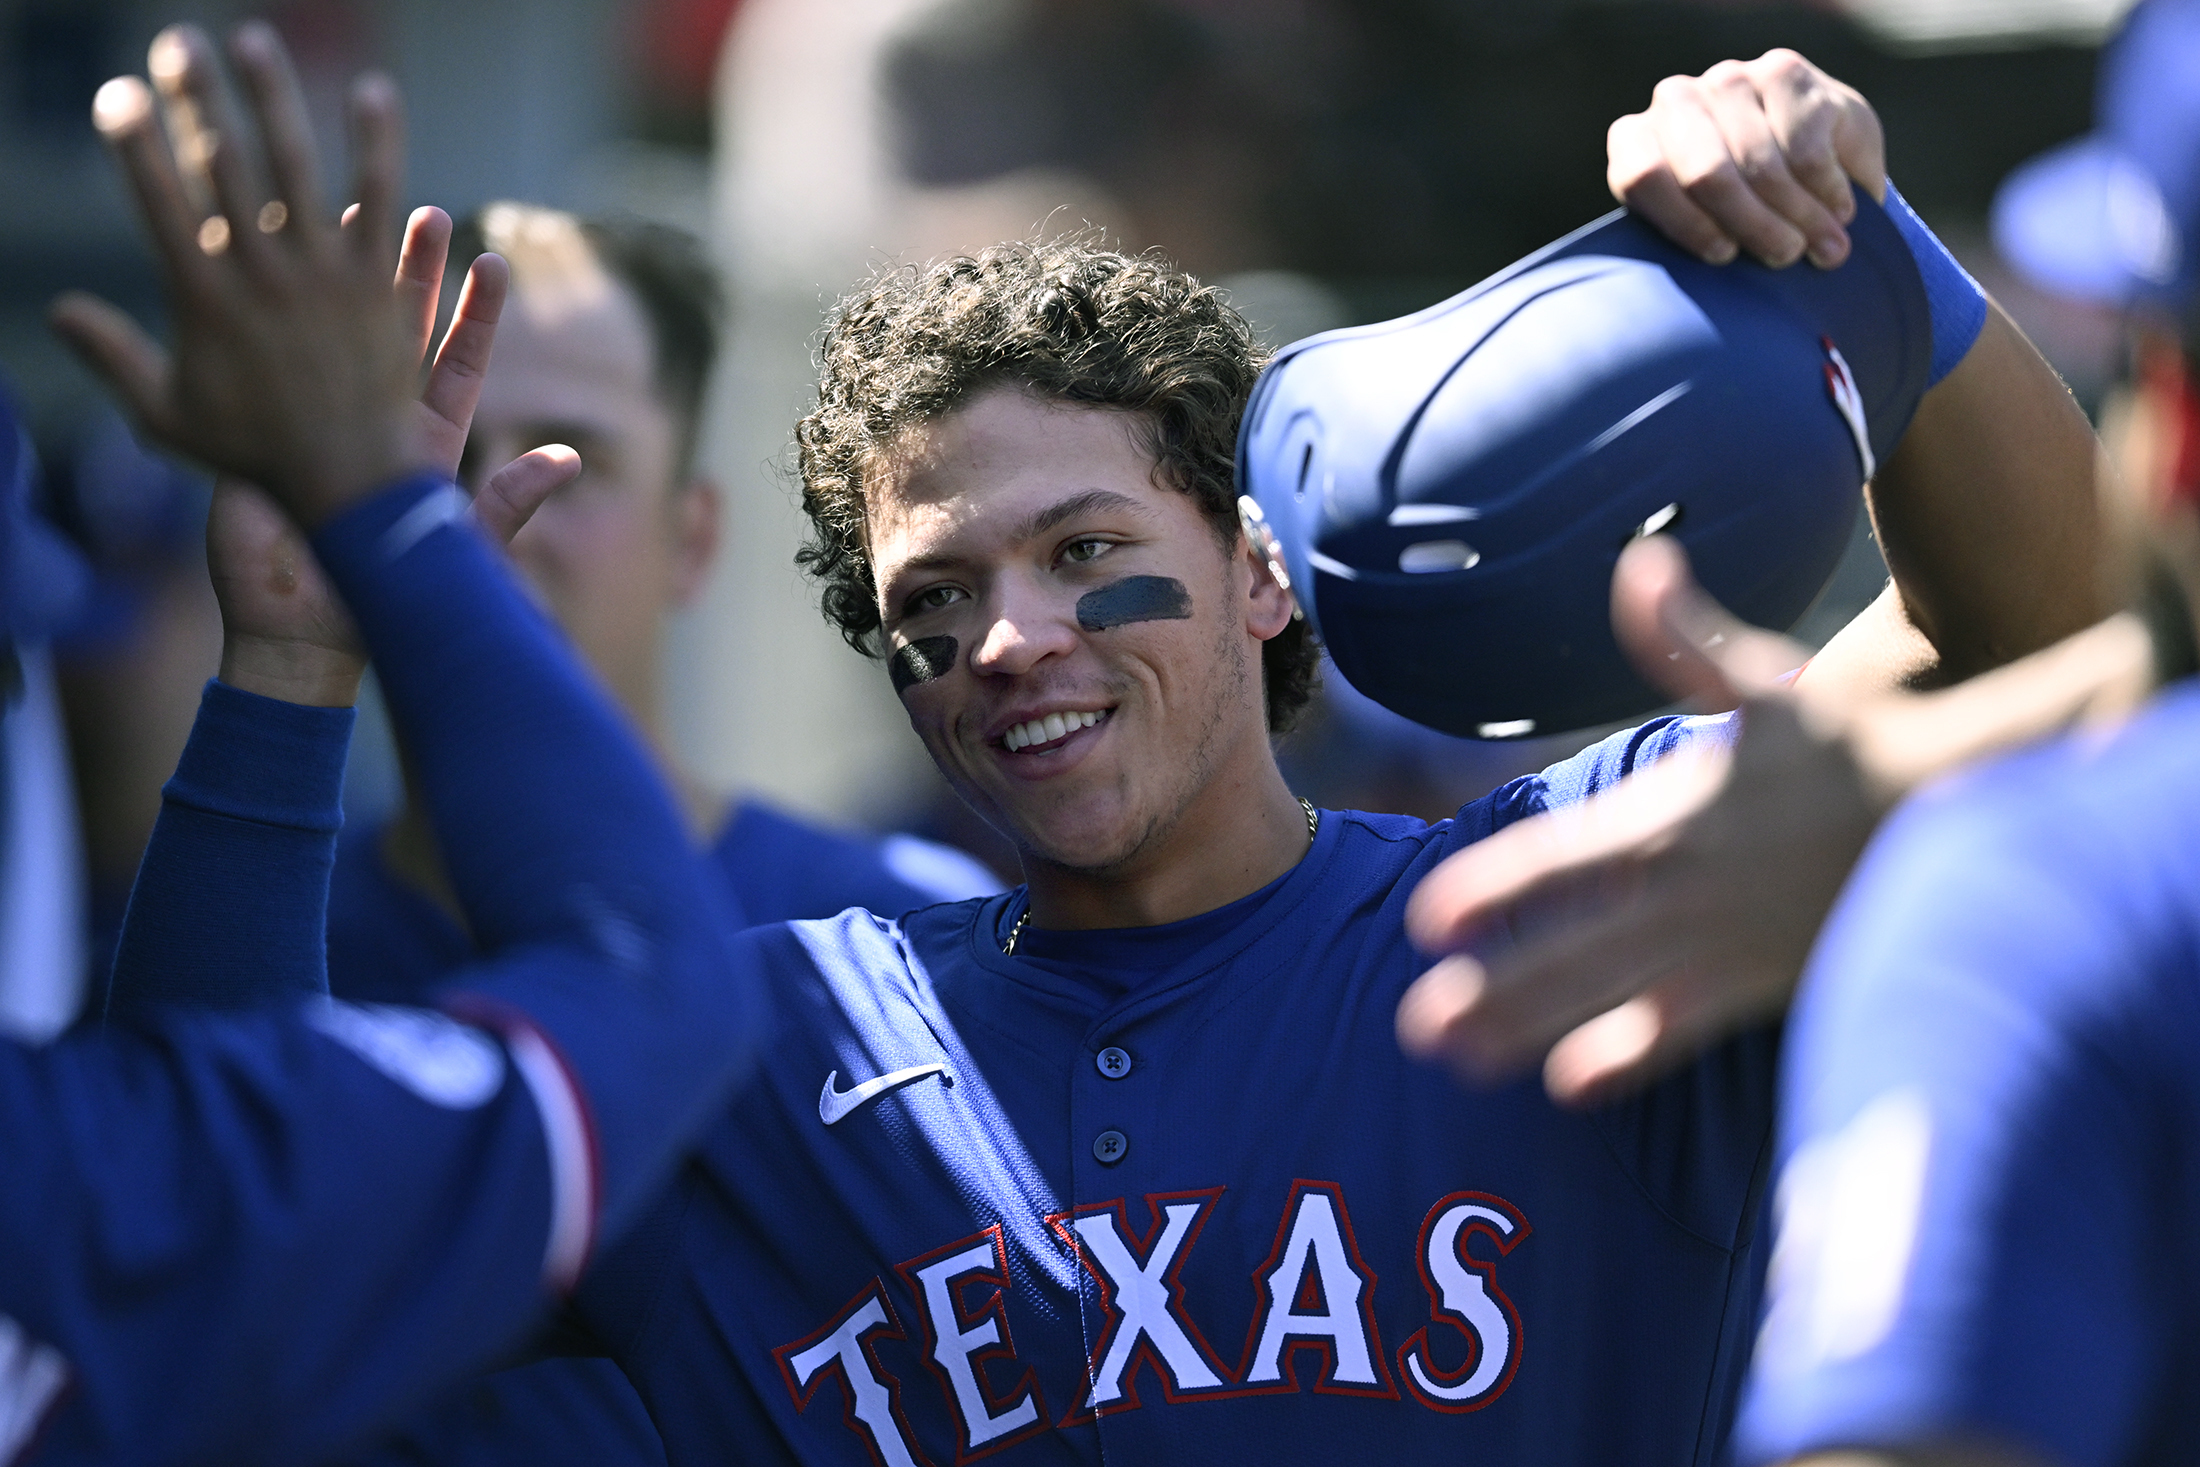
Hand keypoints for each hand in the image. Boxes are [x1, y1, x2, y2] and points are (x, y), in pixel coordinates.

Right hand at [50, 22, 425, 524]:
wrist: (352, 484)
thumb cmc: (257, 456)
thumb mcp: (168, 416)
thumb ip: (113, 357)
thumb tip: (57, 311)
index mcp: (202, 300)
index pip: (157, 201)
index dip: (133, 141)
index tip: (115, 94)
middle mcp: (262, 276)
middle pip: (221, 166)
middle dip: (194, 98)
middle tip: (175, 42)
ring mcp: (324, 275)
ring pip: (296, 166)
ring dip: (272, 97)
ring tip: (253, 41)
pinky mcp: (379, 281)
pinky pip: (380, 199)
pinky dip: (377, 144)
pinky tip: (374, 92)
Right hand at [206, 208, 581, 705]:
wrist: (303, 637)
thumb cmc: (385, 603)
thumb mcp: (455, 553)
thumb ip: (507, 506)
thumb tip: (568, 459)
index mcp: (422, 447)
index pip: (456, 366)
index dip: (475, 316)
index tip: (494, 262)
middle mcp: (375, 426)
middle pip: (398, 334)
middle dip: (412, 274)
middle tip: (423, 214)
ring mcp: (319, 427)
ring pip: (334, 338)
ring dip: (344, 281)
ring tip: (351, 214)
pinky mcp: (263, 440)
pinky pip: (265, 368)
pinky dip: (267, 320)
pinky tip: (264, 269)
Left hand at [1396, 538, 2156, 1106]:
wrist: (1964, 809)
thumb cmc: (1855, 740)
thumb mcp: (1766, 680)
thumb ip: (1685, 636)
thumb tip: (1640, 560)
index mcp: (1678, 813)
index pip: (1563, 858)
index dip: (1495, 889)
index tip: (1428, 921)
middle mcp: (1692, 885)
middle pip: (1571, 943)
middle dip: (1494, 985)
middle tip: (1414, 1027)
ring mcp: (1725, 942)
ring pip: (1611, 995)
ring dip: (1533, 1026)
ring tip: (1461, 1062)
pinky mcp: (1763, 983)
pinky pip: (1684, 1029)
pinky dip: (1629, 1056)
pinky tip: (1571, 1087)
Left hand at [1608, 48, 1885, 269]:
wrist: (1802, 167)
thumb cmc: (1739, 215)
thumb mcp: (1706, 235)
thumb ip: (1695, 248)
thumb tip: (1705, 301)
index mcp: (1635, 142)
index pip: (1643, 176)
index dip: (1686, 222)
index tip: (1724, 257)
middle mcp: (1674, 101)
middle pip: (1706, 172)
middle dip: (1752, 224)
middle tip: (1786, 258)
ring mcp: (1728, 80)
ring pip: (1759, 161)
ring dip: (1798, 214)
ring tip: (1824, 250)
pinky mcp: (1782, 72)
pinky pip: (1806, 143)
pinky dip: (1827, 189)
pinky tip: (1840, 213)